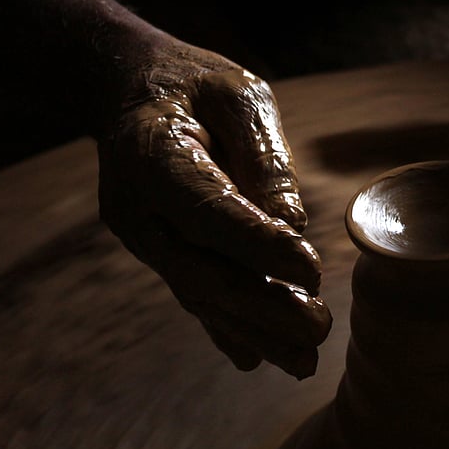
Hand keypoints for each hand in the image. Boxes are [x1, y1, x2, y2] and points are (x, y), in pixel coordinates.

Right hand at [97, 41, 330, 377]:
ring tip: (304, 362)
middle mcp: (139, 210)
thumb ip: (263, 157)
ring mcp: (144, 238)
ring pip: (199, 295)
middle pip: (201, 271)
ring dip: (253, 332)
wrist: (131, 91)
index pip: (209, 213)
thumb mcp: (237, 95)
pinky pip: (193, 294)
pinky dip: (227, 328)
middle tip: (318, 329)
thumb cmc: (195, 86)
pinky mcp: (159, 253)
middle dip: (262, 308)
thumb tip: (293, 224)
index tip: (310, 271)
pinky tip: (258, 359)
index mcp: (152, 158)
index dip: (259, 246)